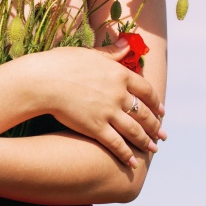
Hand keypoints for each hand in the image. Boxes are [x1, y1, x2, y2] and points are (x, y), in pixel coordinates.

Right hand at [35, 38, 165, 165]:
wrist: (42, 81)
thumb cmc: (61, 63)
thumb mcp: (89, 53)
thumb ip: (110, 52)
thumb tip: (126, 42)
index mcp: (119, 74)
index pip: (146, 90)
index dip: (155, 102)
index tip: (161, 110)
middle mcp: (119, 94)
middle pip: (144, 112)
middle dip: (155, 125)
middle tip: (163, 135)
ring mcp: (109, 112)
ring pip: (134, 130)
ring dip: (146, 141)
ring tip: (153, 149)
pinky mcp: (96, 127)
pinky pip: (116, 144)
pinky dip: (126, 154)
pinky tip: (132, 163)